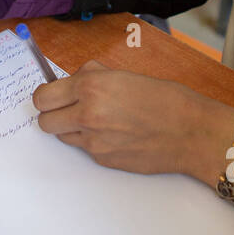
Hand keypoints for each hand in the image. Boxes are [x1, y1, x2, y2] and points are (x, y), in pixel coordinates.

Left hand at [34, 61, 233, 180]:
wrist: (190, 132)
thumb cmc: (166, 99)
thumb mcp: (125, 74)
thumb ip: (93, 76)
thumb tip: (74, 80)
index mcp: (91, 87)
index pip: (43, 97)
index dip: (46, 96)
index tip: (52, 95)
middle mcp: (87, 114)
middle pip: (44, 122)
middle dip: (52, 115)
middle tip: (68, 109)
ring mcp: (94, 141)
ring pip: (62, 137)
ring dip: (71, 129)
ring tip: (98, 121)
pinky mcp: (103, 160)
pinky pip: (85, 149)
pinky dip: (92, 142)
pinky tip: (115, 134)